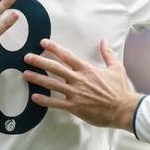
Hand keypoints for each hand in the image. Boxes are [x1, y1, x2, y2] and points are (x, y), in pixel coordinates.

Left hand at [23, 39, 140, 128]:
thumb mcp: (116, 68)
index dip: (54, 48)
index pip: (66, 55)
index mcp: (87, 69)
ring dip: (37, 78)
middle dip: (39, 61)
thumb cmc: (120, 89)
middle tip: (27, 57)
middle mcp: (78, 79)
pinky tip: (34, 97)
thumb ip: (107, 54)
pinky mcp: (75, 107)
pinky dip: (44, 100)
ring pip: (52, 84)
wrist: (123, 109)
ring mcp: (75, 93)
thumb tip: (104, 41)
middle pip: (55, 68)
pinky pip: (56, 103)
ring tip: (25, 74)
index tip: (43, 43)